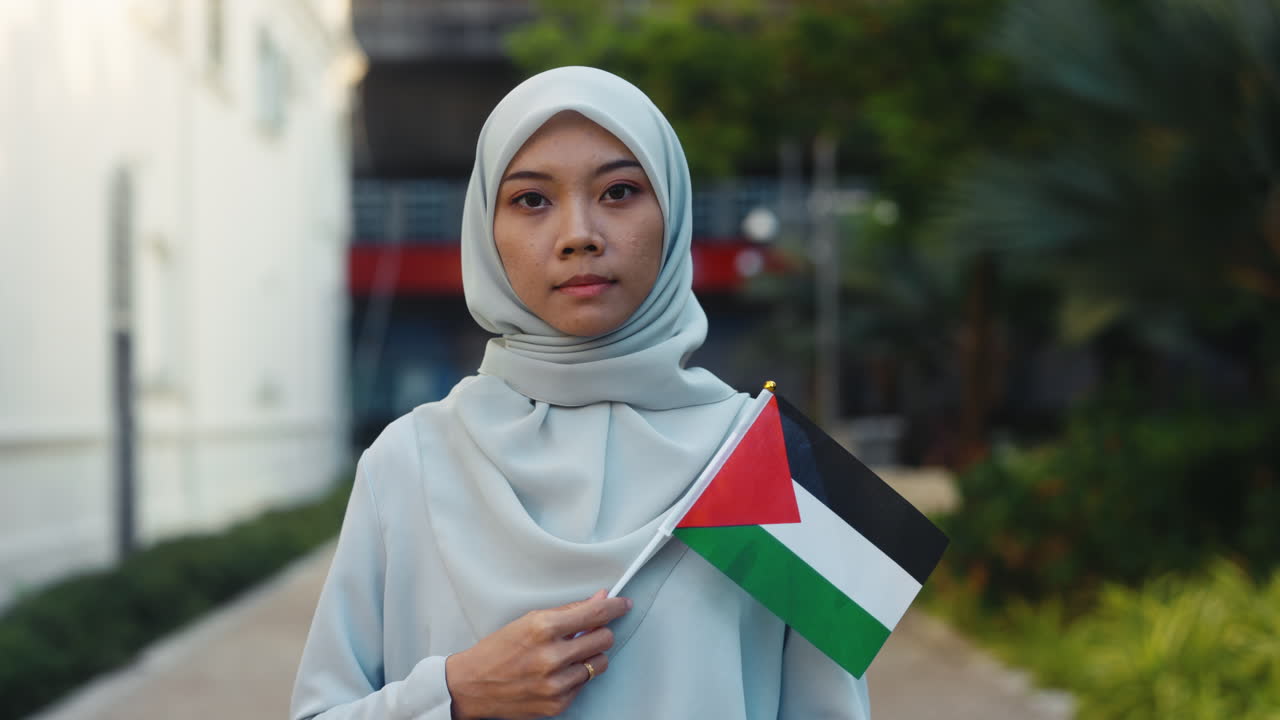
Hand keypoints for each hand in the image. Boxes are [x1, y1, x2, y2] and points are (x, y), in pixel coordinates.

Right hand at [445, 590, 632, 719]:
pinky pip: (584, 684)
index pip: (595, 614)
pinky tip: (556, 672)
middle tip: (587, 631)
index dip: (615, 607)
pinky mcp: (558, 704)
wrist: (472, 685)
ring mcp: (556, 684)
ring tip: (567, 654)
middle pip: (604, 639)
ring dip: (589, 656)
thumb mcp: (529, 620)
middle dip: (600, 632)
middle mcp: (551, 657)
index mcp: (543, 629)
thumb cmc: (497, 650)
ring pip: (599, 663)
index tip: (623, 604)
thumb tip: (599, 600)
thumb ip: (568, 611)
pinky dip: (575, 676)